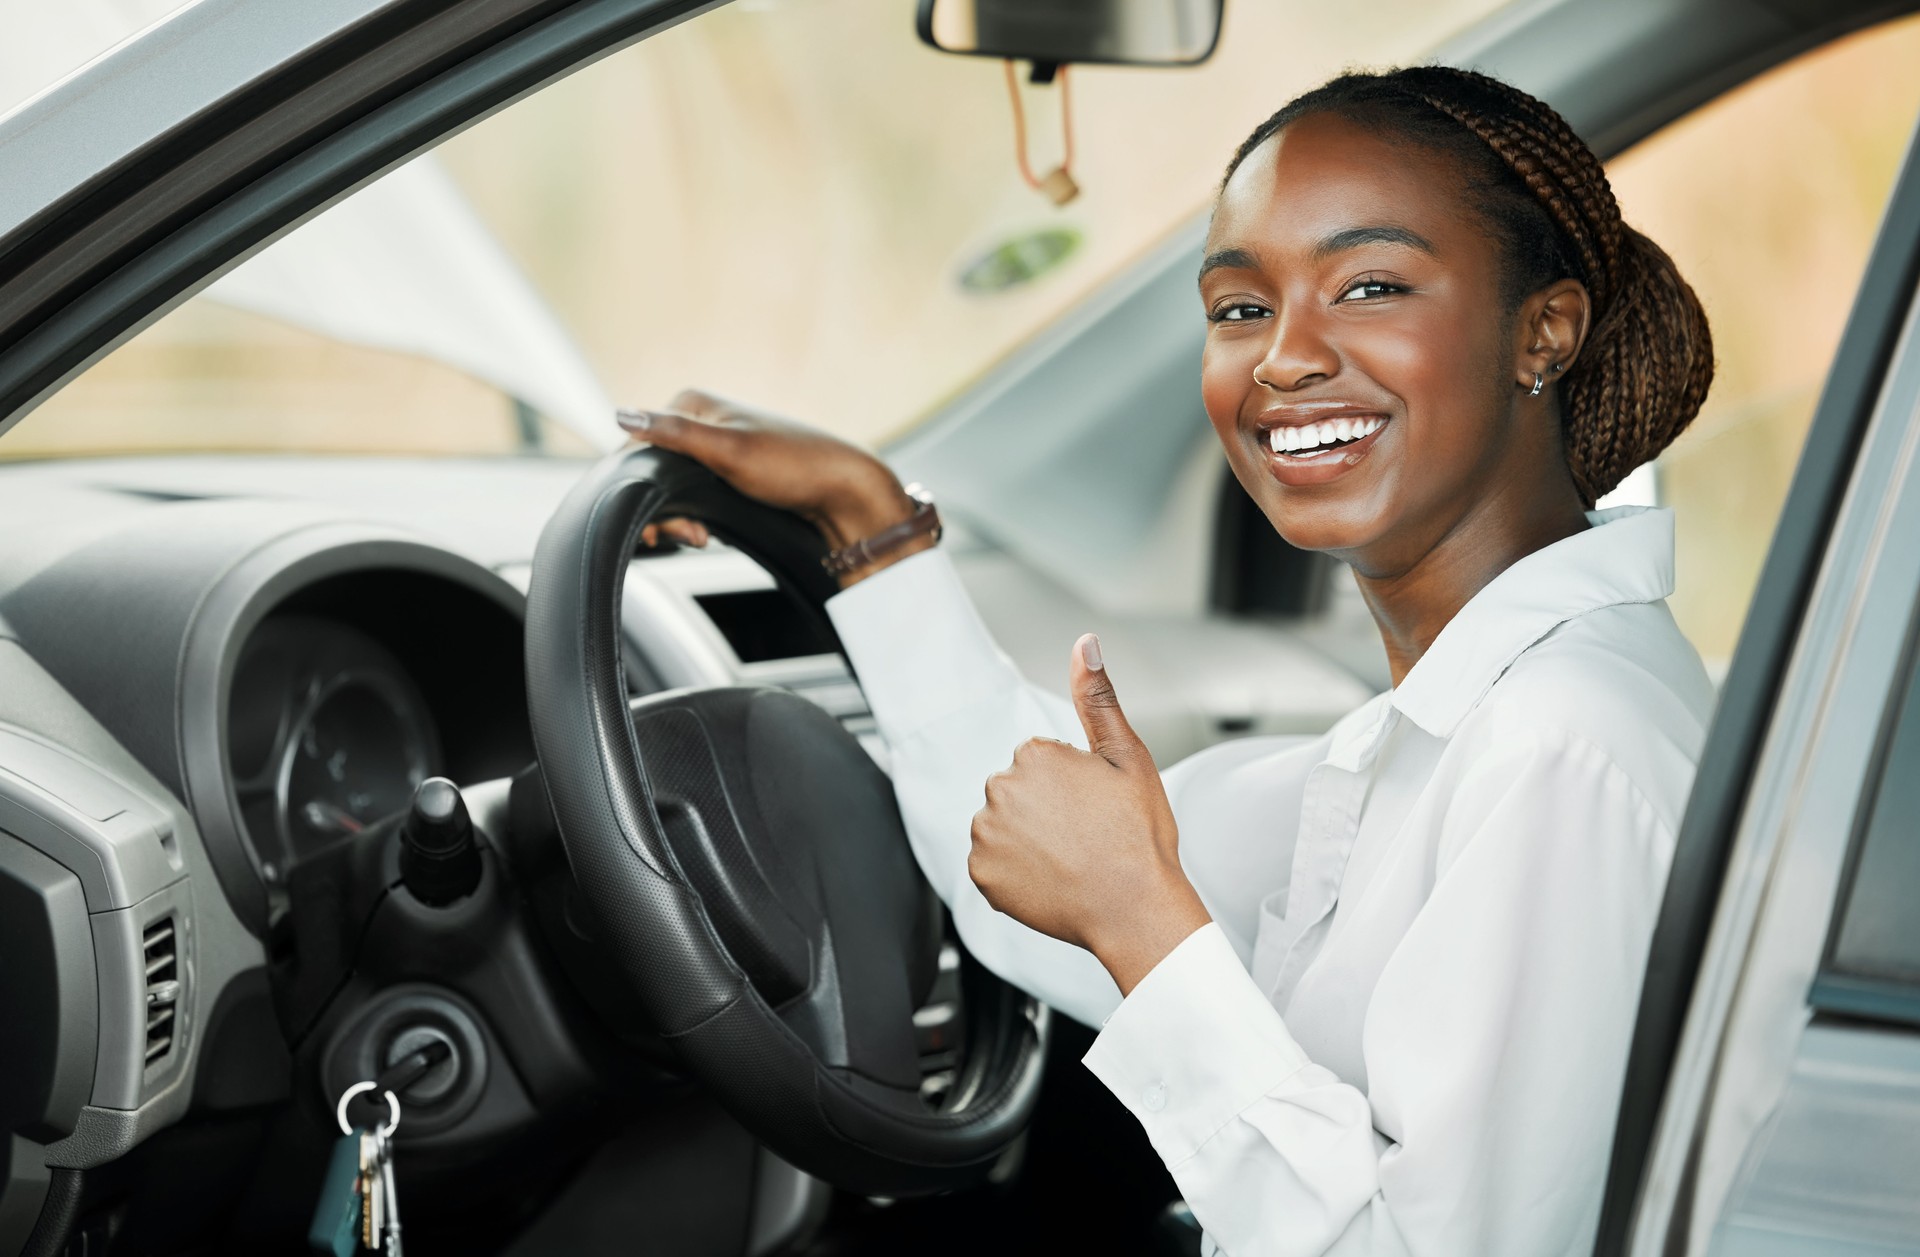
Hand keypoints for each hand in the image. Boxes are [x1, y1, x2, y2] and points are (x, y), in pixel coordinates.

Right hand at [619, 390, 930, 585]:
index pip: (635, 447)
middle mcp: (699, 421)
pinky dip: (695, 519)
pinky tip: (710, 534)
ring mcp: (713, 447)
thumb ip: (673, 434)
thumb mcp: (728, 451)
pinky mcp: (727, 473)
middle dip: (663, 510)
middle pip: (651, 471)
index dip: (638, 489)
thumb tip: (620, 414)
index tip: (659, 525)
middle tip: (689, 536)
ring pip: (670, 490)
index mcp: (691, 404)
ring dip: (679, 519)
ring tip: (701, 537)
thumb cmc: (793, 466)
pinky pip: (691, 498)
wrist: (843, 492)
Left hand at [968, 634, 1211, 994]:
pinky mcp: (981, 875)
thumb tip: (1084, 643)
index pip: (1042, 761)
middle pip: (1018, 791)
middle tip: (1086, 835)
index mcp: (1034, 755)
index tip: (1095, 808)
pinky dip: (1014, 872)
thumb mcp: (1128, 756)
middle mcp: (1000, 789)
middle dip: (1045, 809)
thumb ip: (1098, 698)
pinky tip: (1050, 880)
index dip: (1074, 785)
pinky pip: (993, 864)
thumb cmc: (1139, 836)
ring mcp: (987, 835)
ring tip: (1070, 859)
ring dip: (1027, 839)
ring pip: (1003, 826)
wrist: (1136, 910)